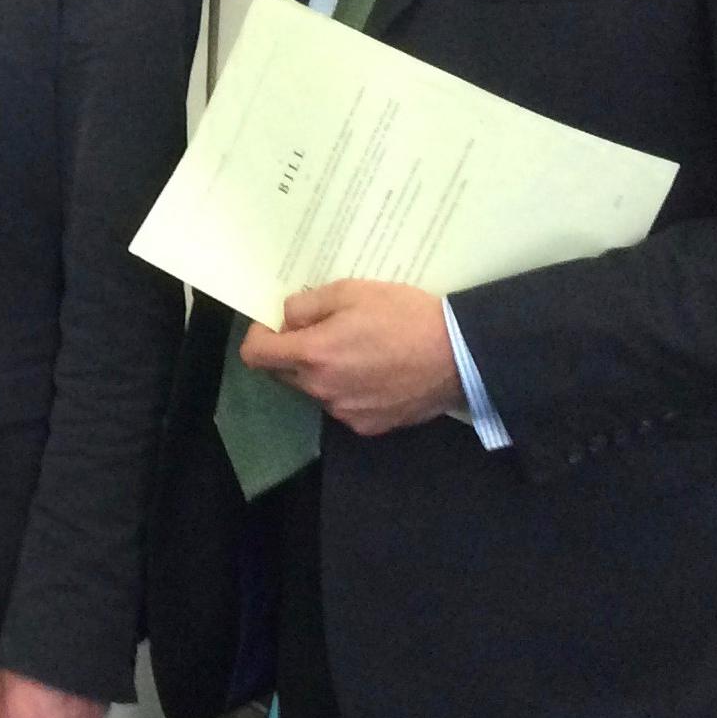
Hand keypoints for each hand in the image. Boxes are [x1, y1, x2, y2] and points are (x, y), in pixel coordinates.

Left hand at [239, 279, 460, 435]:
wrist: (460, 355)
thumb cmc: (405, 316)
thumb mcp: (351, 292)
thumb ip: (307, 305)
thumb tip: (286, 319)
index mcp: (313, 356)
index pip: (256, 355)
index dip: (259, 336)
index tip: (276, 324)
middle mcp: (322, 390)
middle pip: (282, 374)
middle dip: (290, 352)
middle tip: (320, 330)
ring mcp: (345, 412)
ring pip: (313, 390)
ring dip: (320, 371)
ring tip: (355, 350)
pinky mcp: (368, 426)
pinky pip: (342, 405)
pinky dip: (346, 389)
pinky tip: (374, 371)